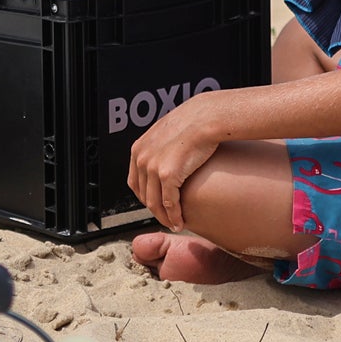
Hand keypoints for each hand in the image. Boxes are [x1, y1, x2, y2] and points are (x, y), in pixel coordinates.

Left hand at [126, 96, 223, 232]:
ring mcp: (152, 167)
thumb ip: (161, 147)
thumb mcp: (167, 133)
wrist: (206, 117)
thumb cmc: (193, 122)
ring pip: (154, 203)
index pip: (135, 182)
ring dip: (163, 217)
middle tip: (166, 218)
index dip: (145, 197)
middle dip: (154, 210)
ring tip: (173, 224)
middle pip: (143, 195)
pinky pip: (168, 203)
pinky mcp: (168, 175)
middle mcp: (141, 158)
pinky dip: (173, 216)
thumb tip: (165, 157)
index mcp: (138, 149)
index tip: (156, 205)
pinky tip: (180, 222)